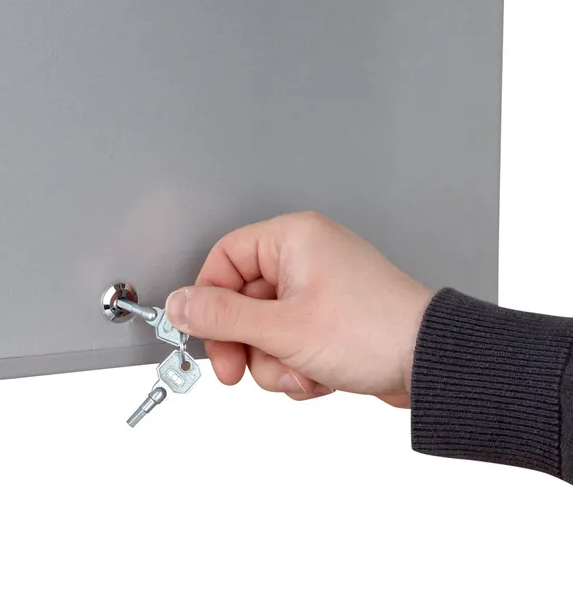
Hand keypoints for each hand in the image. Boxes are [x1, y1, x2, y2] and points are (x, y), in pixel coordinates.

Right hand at [165, 212, 432, 405]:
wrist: (435, 365)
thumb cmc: (374, 331)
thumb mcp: (282, 328)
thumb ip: (222, 317)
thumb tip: (179, 305)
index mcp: (292, 238)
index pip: (224, 259)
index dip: (209, 301)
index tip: (204, 335)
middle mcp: (304, 256)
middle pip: (242, 301)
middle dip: (247, 344)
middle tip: (241, 371)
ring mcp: (318, 289)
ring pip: (265, 328)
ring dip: (275, 362)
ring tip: (302, 373)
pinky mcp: (330, 319)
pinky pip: (290, 342)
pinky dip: (297, 366)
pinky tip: (318, 377)